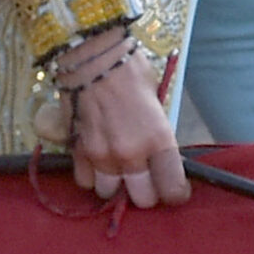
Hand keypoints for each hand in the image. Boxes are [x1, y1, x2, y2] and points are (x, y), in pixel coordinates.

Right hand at [34, 32, 189, 206]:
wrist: (90, 54)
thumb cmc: (130, 69)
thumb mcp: (156, 99)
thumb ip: (156, 132)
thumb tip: (157, 153)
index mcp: (157, 138)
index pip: (172, 188)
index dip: (176, 193)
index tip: (175, 189)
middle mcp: (129, 153)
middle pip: (142, 199)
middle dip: (147, 192)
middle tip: (147, 178)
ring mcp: (100, 155)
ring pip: (109, 193)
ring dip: (116, 184)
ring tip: (119, 168)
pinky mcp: (77, 150)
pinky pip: (85, 180)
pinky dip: (92, 175)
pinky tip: (97, 160)